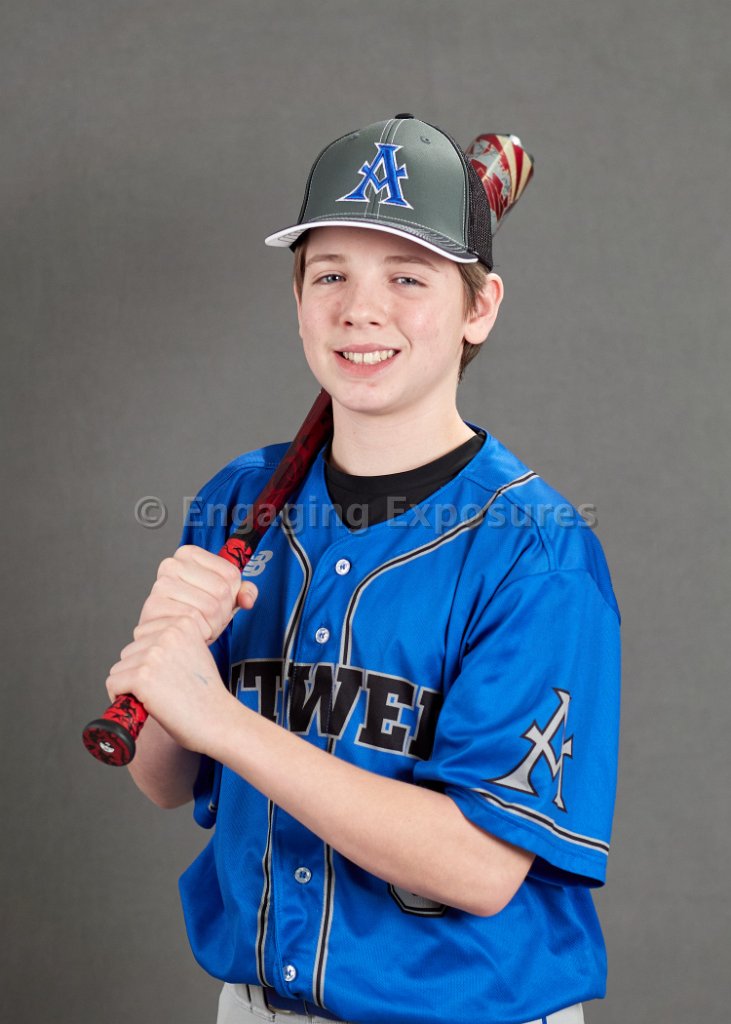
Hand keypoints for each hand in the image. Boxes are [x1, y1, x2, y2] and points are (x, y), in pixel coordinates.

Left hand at [106, 615, 237, 755]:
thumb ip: (173, 643)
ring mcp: (154, 654)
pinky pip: (113, 684)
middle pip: (129, 651)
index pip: (142, 633)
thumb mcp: (197, 652)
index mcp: (184, 623)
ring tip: (156, 697)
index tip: (165, 673)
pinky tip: (143, 704)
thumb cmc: (207, 694)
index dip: (148, 657)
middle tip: (162, 689)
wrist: (218, 720)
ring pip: (119, 668)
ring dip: (131, 685)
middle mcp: (168, 633)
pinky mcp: (142, 676)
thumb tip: (143, 647)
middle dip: (138, 671)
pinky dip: (121, 698)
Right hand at [137, 545, 257, 643]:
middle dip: (222, 611)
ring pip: (210, 607)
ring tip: (199, 623)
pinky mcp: (155, 606)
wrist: (166, 635)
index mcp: (189, 554)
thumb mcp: (223, 597)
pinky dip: (199, 631)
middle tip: (209, 617)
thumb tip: (248, 598)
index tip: (218, 599)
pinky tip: (189, 630)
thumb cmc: (193, 611)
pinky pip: (194, 621)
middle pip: (221, 590)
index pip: (231, 573)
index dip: (232, 594)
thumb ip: (242, 592)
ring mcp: (162, 585)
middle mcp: (172, 565)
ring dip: (212, 624)